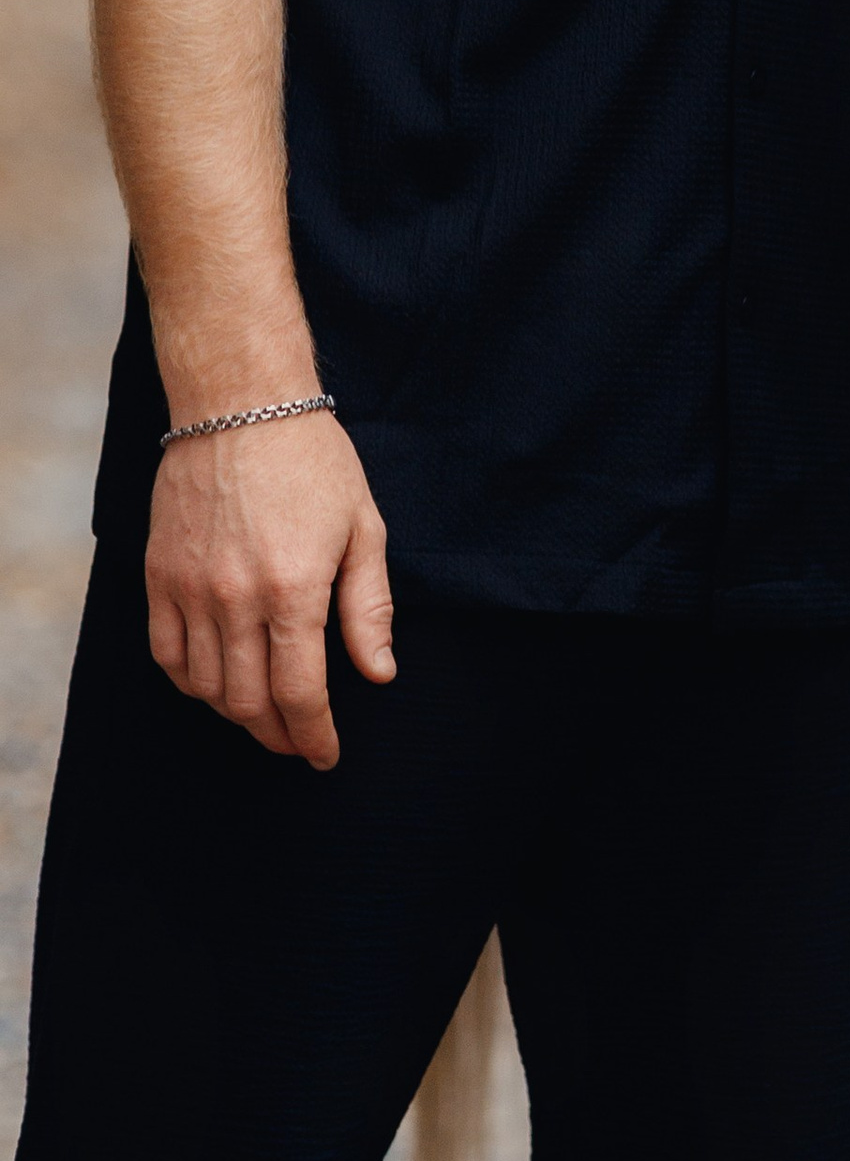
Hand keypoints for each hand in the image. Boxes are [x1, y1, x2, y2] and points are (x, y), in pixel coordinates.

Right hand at [144, 410, 393, 769]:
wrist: (240, 405)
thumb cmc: (314, 462)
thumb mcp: (364, 528)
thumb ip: (369, 608)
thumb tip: (378, 673)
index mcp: (293, 588)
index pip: (300, 693)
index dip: (314, 735)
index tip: (325, 754)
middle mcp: (235, 597)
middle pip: (248, 702)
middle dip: (278, 735)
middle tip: (299, 741)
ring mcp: (190, 588)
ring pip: (205, 687)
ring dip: (236, 714)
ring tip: (265, 715)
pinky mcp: (159, 575)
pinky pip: (166, 654)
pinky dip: (191, 682)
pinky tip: (217, 684)